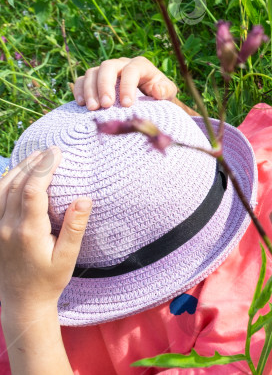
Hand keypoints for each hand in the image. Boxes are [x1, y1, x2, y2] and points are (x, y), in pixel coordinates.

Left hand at [0, 148, 91, 309]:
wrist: (22, 302)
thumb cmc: (49, 280)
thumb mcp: (67, 257)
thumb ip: (75, 227)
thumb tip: (84, 198)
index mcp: (28, 232)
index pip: (33, 189)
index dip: (45, 167)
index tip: (58, 153)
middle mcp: (7, 227)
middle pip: (16, 183)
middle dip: (34, 163)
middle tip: (51, 150)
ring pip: (2, 188)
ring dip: (19, 169)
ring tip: (36, 157)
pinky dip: (6, 181)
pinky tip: (18, 174)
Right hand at [72, 56, 177, 109]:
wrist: (150, 96)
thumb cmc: (159, 93)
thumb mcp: (168, 92)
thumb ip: (166, 90)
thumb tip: (157, 90)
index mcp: (140, 65)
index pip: (131, 70)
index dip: (128, 86)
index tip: (127, 105)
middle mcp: (121, 64)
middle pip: (108, 67)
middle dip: (105, 85)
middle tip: (106, 105)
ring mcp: (106, 70)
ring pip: (92, 72)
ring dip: (90, 90)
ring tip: (93, 108)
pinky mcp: (95, 79)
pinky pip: (82, 79)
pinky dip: (79, 90)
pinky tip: (81, 104)